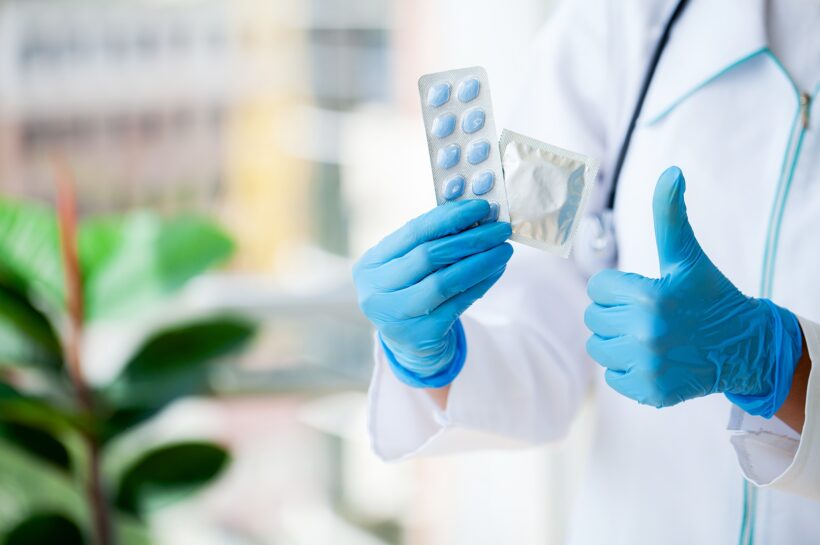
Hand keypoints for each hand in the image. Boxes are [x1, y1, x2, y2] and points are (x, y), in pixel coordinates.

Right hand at [353, 200, 512, 386]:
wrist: (407, 343)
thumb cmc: (410, 290)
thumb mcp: (407, 265)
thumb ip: (431, 241)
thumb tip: (476, 215)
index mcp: (370, 264)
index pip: (412, 232)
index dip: (448, 217)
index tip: (480, 207)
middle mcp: (376, 291)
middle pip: (429, 256)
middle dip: (470, 238)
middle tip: (500, 228)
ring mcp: (396, 316)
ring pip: (446, 281)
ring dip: (481, 261)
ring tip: (504, 249)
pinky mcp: (421, 335)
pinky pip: (458, 304)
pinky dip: (481, 284)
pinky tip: (496, 270)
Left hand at [584, 167, 801, 414]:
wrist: (744, 347)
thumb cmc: (709, 296)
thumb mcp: (688, 256)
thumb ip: (670, 216)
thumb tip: (670, 172)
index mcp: (649, 296)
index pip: (597, 288)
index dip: (616, 287)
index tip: (641, 290)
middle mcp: (645, 333)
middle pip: (593, 317)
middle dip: (614, 312)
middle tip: (644, 312)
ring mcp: (647, 366)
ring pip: (597, 347)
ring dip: (615, 340)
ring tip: (645, 334)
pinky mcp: (649, 392)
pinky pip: (612, 376)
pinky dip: (626, 368)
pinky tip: (652, 357)